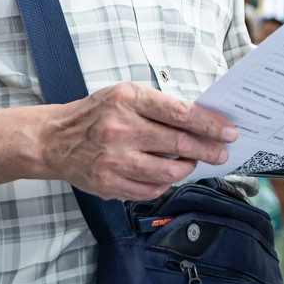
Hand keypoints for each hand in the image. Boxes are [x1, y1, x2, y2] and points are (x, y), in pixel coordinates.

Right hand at [41, 82, 237, 201]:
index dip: (209, 124)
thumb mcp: (125, 94)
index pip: (180, 113)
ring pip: (169, 171)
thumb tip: (201, 121)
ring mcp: (114, 159)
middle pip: (179, 143)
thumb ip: (160, 106)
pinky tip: (165, 173)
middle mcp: (120, 129)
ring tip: (191, 162)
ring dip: (187, 167)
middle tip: (221, 153)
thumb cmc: (96, 114)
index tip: (228, 131)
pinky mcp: (109, 184)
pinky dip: (165, 182)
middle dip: (208, 149)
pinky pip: (151, 188)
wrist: (54, 140)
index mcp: (128, 99)